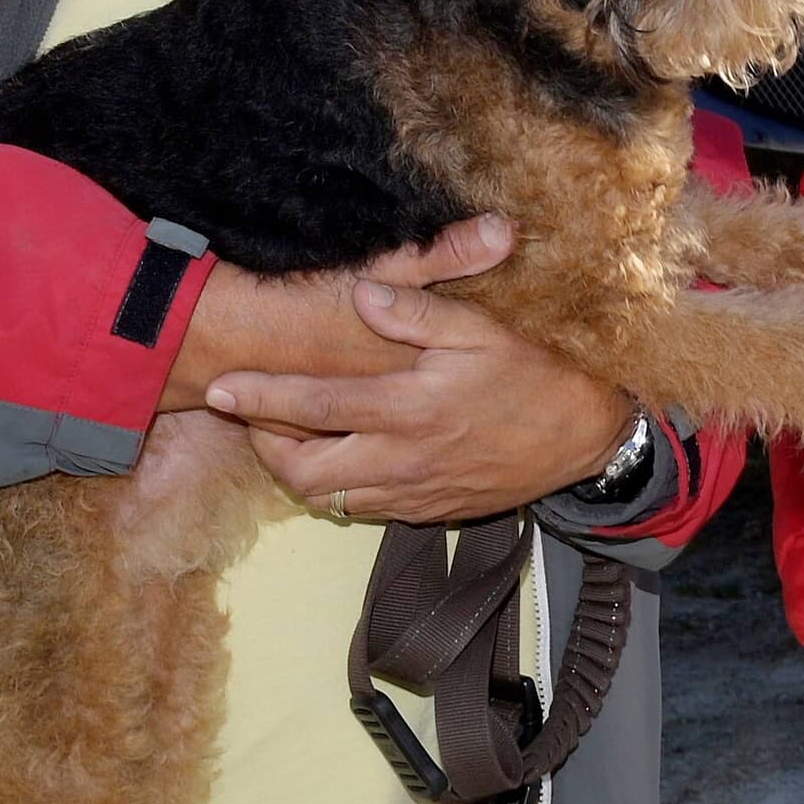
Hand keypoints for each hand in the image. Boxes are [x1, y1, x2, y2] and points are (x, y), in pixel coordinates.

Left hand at [181, 219, 635, 523]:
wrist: (584, 439)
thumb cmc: (535, 375)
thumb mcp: (484, 330)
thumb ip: (419, 312)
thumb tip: (361, 293)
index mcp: (411, 406)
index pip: (314, 404)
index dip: (259, 398)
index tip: (219, 389)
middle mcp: (404, 457)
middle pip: (305, 470)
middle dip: (265, 446)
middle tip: (252, 416)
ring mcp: (415, 491)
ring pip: (330, 497)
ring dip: (299, 470)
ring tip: (288, 437)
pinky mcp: (429, 510)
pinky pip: (365, 509)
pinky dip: (339, 487)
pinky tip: (343, 457)